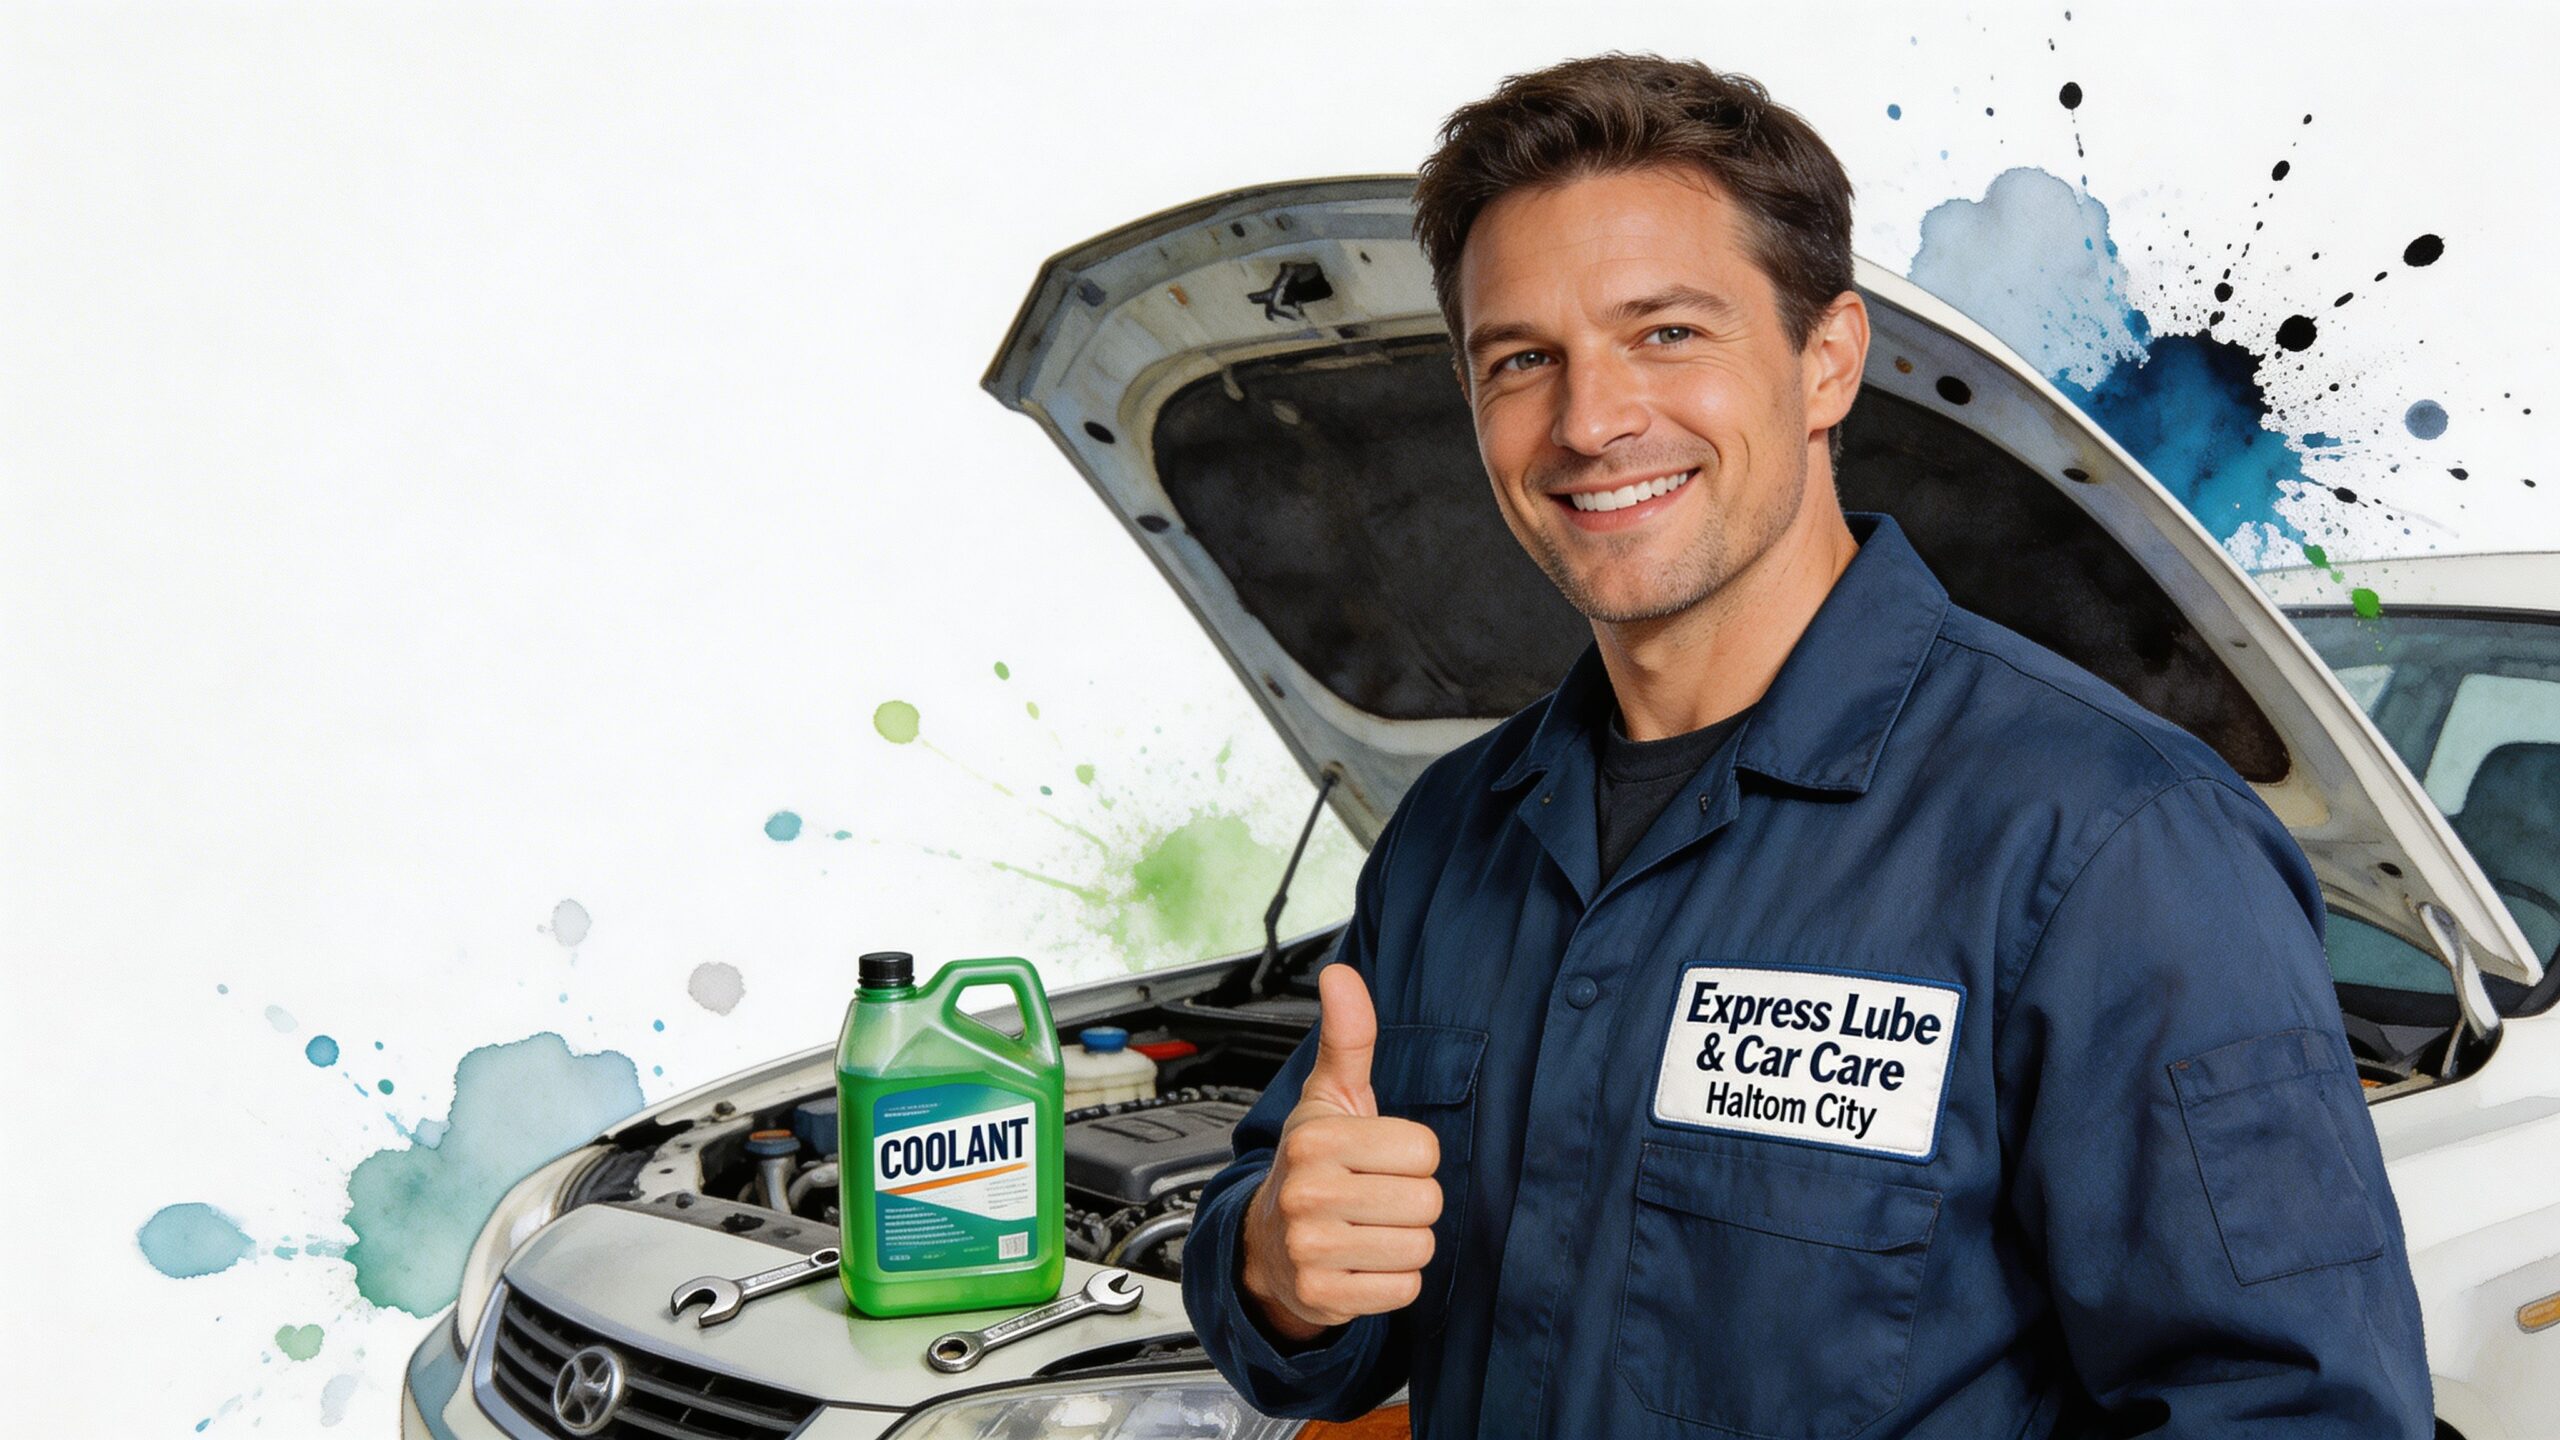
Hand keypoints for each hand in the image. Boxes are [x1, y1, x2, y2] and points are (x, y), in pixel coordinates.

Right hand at [1240, 964, 1442, 1341]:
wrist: (1266, 1243)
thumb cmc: (1313, 1163)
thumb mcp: (1330, 1097)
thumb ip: (1349, 1037)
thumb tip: (1342, 974)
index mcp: (1316, 1139)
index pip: (1425, 1151)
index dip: (1411, 1157)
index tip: (1377, 1159)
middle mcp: (1308, 1192)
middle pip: (1428, 1202)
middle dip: (1411, 1202)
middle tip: (1372, 1197)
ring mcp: (1311, 1248)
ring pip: (1419, 1248)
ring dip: (1403, 1243)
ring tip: (1365, 1229)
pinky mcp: (1322, 1295)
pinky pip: (1404, 1290)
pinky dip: (1391, 1282)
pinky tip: (1359, 1262)